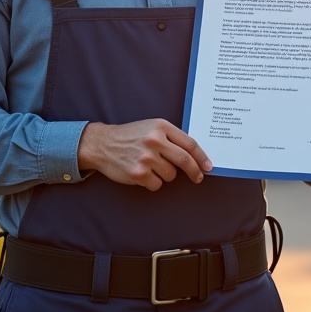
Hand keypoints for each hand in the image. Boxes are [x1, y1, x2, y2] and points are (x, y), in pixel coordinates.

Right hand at [76, 119, 212, 190]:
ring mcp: (146, 158)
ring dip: (166, 175)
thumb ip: (171, 137)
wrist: (102, 144)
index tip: (208, 166)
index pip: (190, 144)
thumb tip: (195, 155)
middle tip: (198, 177)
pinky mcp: (138, 173)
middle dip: (194, 171)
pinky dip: (153, 182)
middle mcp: (154, 141)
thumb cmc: (131, 136)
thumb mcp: (151, 128)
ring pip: (171, 175)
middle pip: (184, 161)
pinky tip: (143, 173)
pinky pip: (157, 184)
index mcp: (161, 127)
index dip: (202, 157)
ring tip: (152, 166)